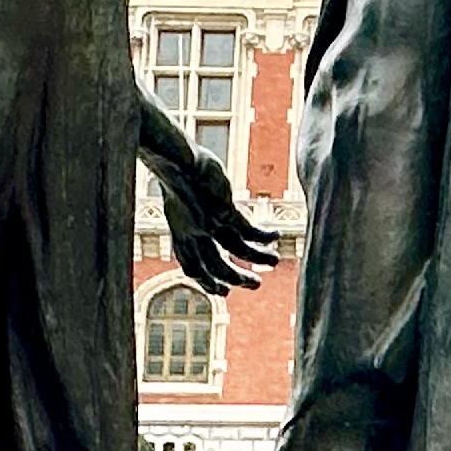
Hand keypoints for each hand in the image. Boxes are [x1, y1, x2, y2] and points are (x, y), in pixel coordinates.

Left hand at [149, 130, 277, 294]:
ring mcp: (210, 224)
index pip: (191, 267)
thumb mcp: (177, 196)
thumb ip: (187, 211)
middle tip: (256, 284)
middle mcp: (195, 233)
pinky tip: (276, 235)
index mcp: (180, 233)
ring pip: (237, 250)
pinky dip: (263, 236)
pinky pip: (249, 231)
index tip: (223, 291)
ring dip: (258, 258)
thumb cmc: (175, 171)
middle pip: (216, 266)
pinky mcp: (225, 211)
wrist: (174, 159)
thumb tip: (191, 210)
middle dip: (236, 279)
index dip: (207, 282)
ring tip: (275, 261)